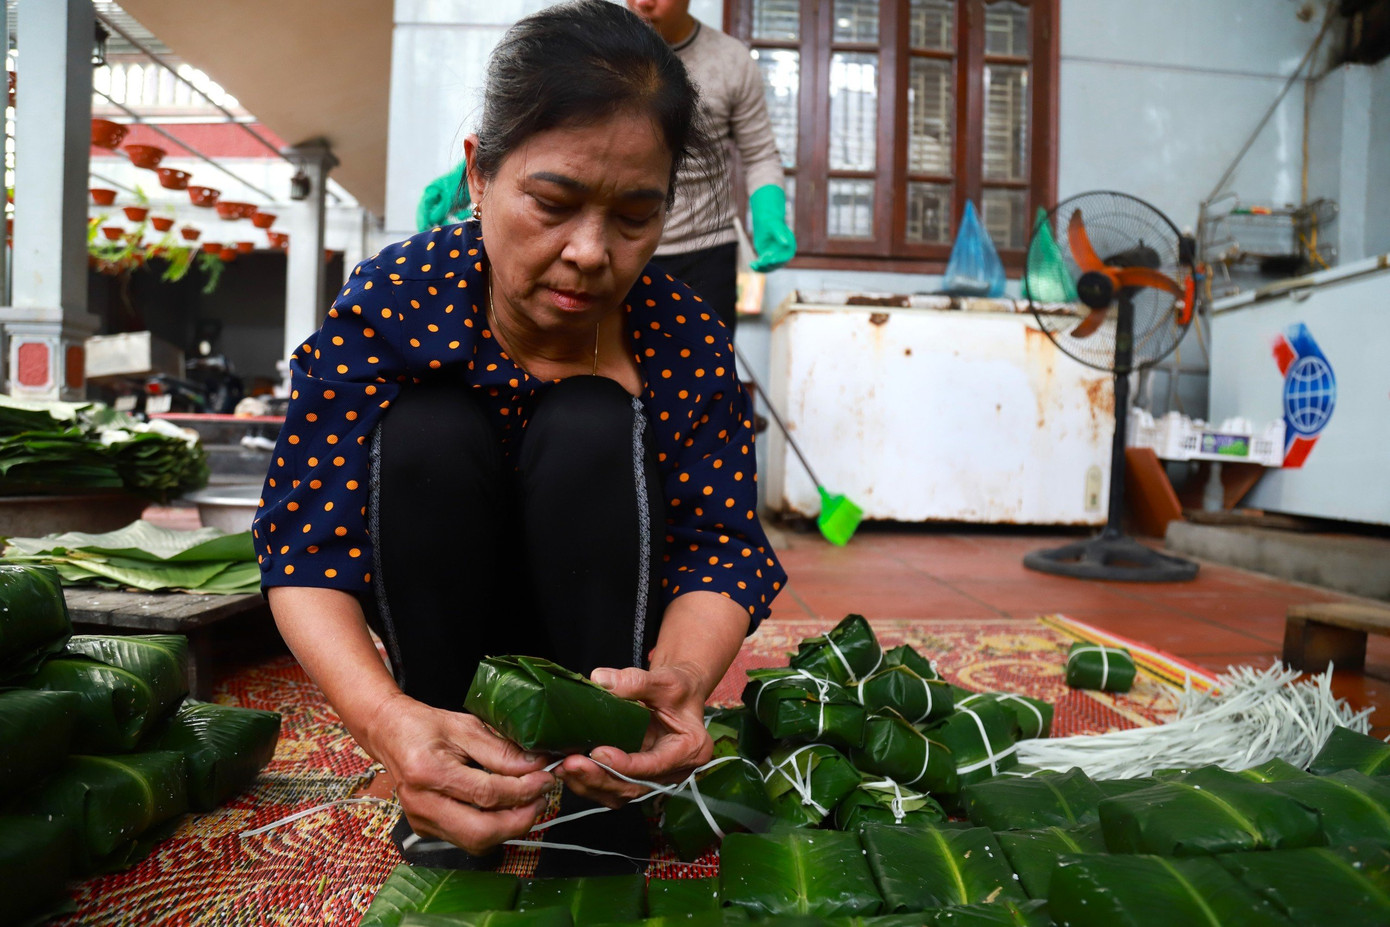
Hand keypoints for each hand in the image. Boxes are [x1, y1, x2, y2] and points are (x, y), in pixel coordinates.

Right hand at [365, 692, 555, 854]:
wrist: (388, 733)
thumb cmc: (424, 726)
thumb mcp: (465, 726)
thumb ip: (501, 750)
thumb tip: (536, 766)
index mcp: (428, 773)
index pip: (487, 794)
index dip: (523, 790)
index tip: (546, 778)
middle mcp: (422, 804)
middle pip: (481, 832)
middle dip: (520, 820)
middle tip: (543, 799)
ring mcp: (421, 822)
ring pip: (475, 843)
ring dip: (509, 828)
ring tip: (529, 804)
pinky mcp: (425, 829)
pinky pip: (466, 839)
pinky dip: (492, 828)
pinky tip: (505, 809)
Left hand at [554, 663, 712, 808]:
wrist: (678, 697)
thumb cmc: (677, 689)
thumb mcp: (663, 680)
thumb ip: (635, 681)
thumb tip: (600, 680)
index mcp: (690, 749)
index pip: (656, 765)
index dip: (626, 765)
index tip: (598, 753)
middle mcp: (675, 772)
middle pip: (634, 786)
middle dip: (600, 778)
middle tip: (570, 764)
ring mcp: (655, 779)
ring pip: (620, 793)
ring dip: (589, 784)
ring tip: (563, 768)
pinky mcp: (636, 779)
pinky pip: (612, 788)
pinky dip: (589, 782)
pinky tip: (567, 770)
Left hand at [748, 184, 796, 272]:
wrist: (765, 222)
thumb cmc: (772, 222)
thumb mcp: (776, 227)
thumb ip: (781, 235)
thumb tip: (786, 243)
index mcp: (790, 247)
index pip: (786, 256)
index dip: (779, 259)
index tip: (771, 260)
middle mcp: (784, 254)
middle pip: (777, 264)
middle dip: (768, 265)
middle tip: (760, 263)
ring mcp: (775, 257)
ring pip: (769, 267)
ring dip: (762, 268)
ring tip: (754, 265)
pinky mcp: (767, 257)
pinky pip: (763, 265)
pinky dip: (757, 267)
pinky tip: (751, 265)